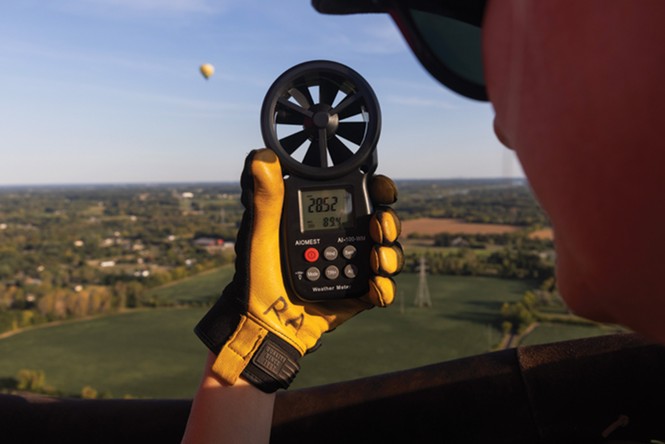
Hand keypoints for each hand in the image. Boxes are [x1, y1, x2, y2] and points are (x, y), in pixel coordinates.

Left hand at [194, 148, 402, 391]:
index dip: (377, 188)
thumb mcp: (261, 234)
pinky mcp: (359, 295)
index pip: (359, 197)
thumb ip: (266, 198)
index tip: (381, 187)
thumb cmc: (257, 276)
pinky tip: (375, 287)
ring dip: (391, 253)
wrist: (263, 323)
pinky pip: (382, 289)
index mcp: (325, 220)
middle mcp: (344, 240)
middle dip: (389, 222)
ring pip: (388, 254)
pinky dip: (384, 288)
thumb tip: (261, 158)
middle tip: (380, 226)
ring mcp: (354, 267)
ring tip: (378, 259)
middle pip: (383, 224)